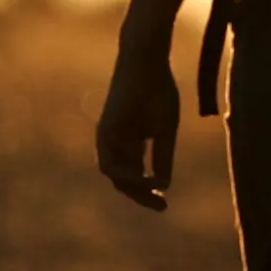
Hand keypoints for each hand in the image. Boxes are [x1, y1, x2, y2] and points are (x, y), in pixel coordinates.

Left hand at [95, 45, 180, 211]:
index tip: (165, 205)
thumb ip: (162, 156)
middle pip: (123, 180)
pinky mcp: (105, 130)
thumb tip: (163, 185)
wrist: (147, 62)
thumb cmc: (158, 91)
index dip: (148, 192)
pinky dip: (126, 175)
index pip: (134, 175)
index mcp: (130, 141)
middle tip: (162, 207)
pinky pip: (110, 163)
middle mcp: (115, 142)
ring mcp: (108, 137)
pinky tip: (144, 178)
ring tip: (154, 193)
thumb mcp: (165, 130)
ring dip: (133, 188)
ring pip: (114, 175)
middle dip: (141, 196)